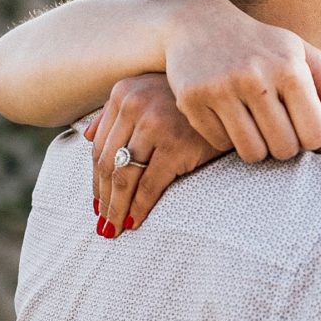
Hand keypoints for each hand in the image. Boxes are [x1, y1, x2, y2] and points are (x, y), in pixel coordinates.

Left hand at [85, 72, 228, 233]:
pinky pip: (149, 185)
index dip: (95, 178)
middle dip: (103, 198)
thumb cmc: (190, 102)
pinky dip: (138, 208)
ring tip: (113, 227)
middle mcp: (134, 105)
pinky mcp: (176, 146)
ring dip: (116, 208)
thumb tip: (87, 137)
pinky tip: (134, 222)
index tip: (98, 200)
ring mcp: (155, 125)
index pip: (100, 145)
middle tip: (102, 222)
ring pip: (124, 177)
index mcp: (123, 92)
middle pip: (107, 163)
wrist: (234, 100)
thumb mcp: (150, 93)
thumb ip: (117, 111)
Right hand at [160, 0, 320, 160]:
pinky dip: (226, 137)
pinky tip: (226, 115)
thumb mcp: (302, 56)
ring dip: (256, 146)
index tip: (300, 125)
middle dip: (283, 145)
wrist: (199, 25)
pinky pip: (220, 144)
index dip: (309, 137)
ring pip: (252, 153)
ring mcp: (220, 88)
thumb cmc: (262, 46)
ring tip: (254, 125)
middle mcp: (255, 77)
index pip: (314, 135)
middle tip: (275, 129)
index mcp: (289, 67)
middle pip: (284, 149)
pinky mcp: (191, 99)